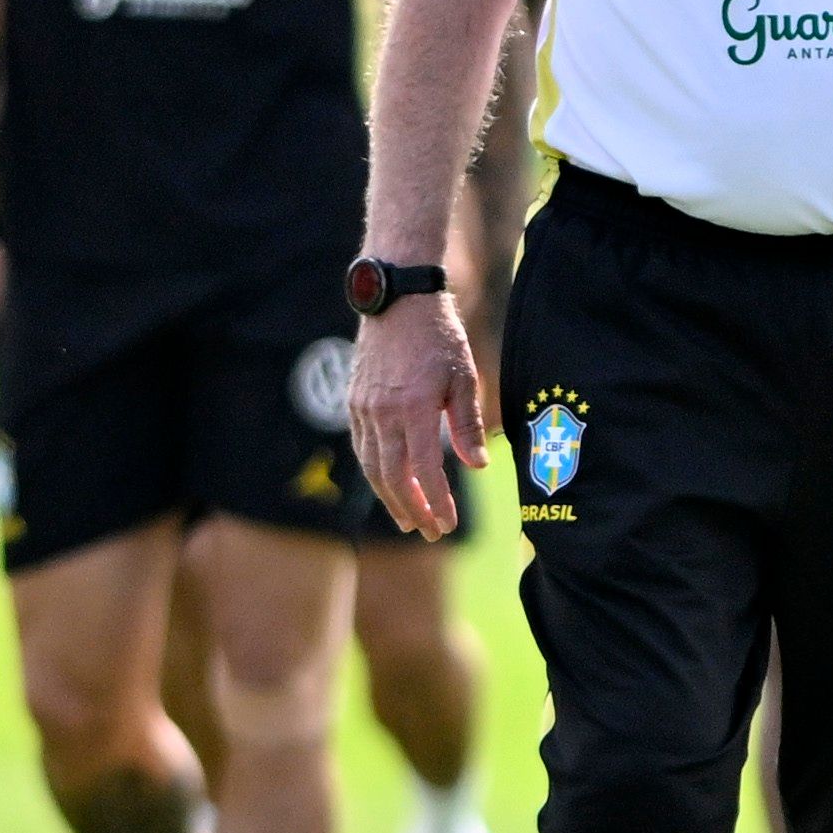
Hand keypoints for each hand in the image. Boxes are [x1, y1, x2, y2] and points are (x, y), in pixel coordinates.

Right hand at [349, 295, 485, 537]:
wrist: (397, 299)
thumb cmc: (438, 336)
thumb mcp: (464, 376)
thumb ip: (468, 424)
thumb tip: (478, 466)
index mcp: (414, 408)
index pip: (425, 470)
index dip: (437, 501)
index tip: (448, 524)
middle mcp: (383, 413)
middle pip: (393, 477)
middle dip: (412, 510)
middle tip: (429, 532)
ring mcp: (364, 409)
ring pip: (371, 467)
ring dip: (390, 498)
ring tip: (408, 519)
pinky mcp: (354, 402)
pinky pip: (362, 448)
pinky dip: (375, 472)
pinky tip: (389, 483)